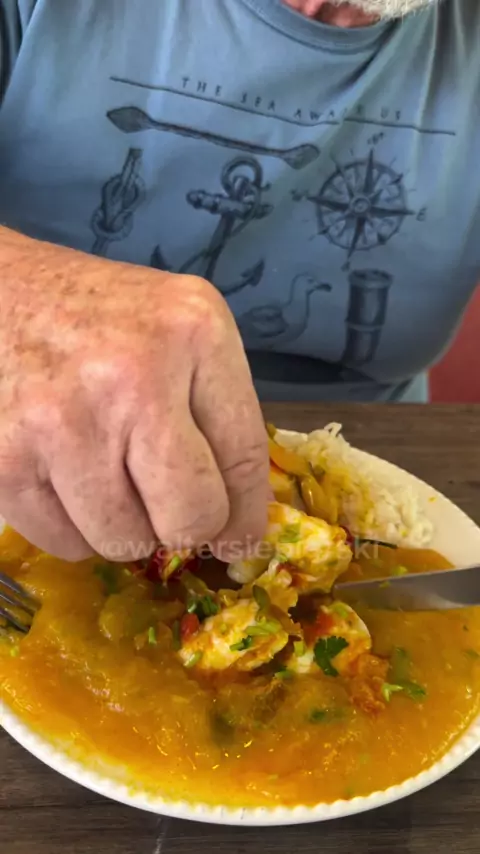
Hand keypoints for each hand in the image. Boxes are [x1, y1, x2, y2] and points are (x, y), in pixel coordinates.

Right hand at [0, 229, 268, 561]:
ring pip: (125, 543)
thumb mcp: (180, 328)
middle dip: (184, 525)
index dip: (246, 517)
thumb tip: (238, 524)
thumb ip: (219, 411)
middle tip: (165, 503)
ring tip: (107, 474)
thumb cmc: (97, 317)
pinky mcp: (5, 464)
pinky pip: (65, 545)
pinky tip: (66, 477)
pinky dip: (74, 527)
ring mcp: (61, 424)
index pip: (245, 458)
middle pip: (189, 518)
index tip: (240, 540)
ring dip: (125, 526)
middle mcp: (131, 378)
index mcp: (192, 334)